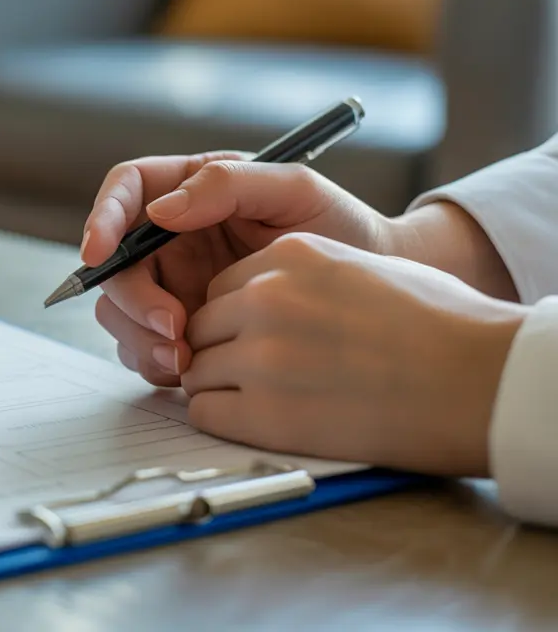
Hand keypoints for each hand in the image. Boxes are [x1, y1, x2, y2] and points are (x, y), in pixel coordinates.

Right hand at [84, 153, 390, 385]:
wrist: (375, 287)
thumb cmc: (341, 227)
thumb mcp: (294, 190)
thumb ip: (227, 186)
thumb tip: (161, 211)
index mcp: (190, 189)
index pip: (127, 190)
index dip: (102, 218)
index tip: (98, 252)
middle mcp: (172, 237)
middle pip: (117, 261)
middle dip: (133, 298)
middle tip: (173, 327)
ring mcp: (174, 284)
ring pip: (121, 309)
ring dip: (140, 336)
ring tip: (185, 358)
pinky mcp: (183, 327)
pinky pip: (144, 345)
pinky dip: (154, 361)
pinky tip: (191, 369)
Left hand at [181, 234, 526, 476]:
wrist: (479, 381)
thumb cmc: (440, 325)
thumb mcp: (361, 267)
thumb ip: (301, 276)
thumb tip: (260, 298)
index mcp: (290, 255)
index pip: (221, 286)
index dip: (234, 317)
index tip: (254, 337)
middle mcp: (266, 298)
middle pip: (202, 326)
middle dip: (221, 350)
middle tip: (255, 373)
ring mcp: (261, 356)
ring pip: (197, 370)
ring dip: (220, 386)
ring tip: (263, 399)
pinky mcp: (265, 413)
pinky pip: (204, 411)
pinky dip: (222, 418)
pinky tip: (257, 420)